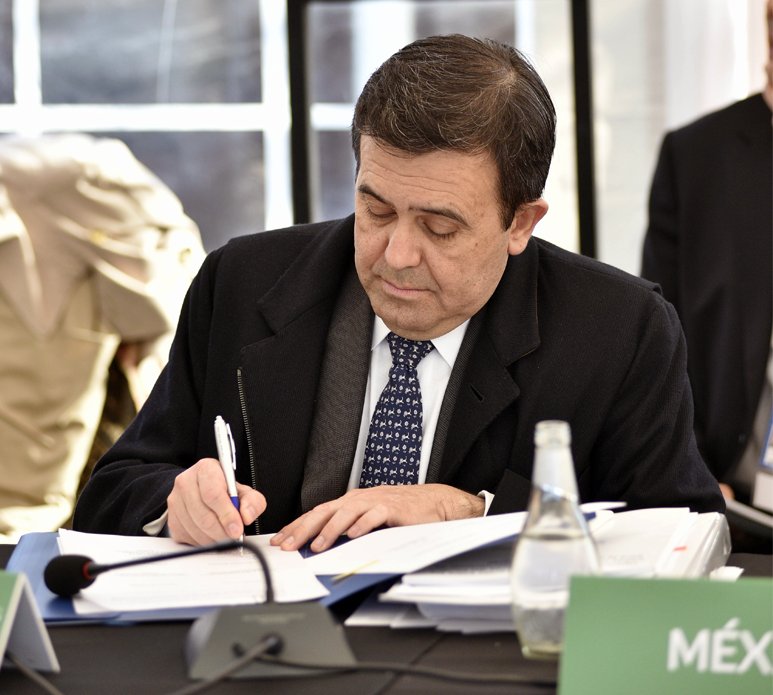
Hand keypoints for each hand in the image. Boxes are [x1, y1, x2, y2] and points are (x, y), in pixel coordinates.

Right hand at [167, 458, 265, 545]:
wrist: (202, 491)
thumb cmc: (225, 490)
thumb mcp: (244, 491)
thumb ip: (252, 501)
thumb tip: (247, 516)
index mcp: (205, 469)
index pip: (213, 494)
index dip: (227, 515)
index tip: (238, 529)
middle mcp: (186, 482)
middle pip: (203, 515)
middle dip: (222, 532)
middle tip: (235, 539)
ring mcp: (175, 501)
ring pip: (195, 528)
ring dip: (214, 539)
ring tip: (226, 537)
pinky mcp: (172, 519)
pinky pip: (188, 537)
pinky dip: (204, 543)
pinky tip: (213, 537)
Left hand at [270, 484, 484, 551]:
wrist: (433, 502)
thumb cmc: (400, 512)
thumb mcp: (368, 519)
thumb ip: (347, 529)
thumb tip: (319, 547)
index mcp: (350, 502)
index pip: (317, 513)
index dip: (297, 526)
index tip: (280, 540)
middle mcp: (359, 499)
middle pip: (325, 512)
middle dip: (304, 529)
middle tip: (288, 545)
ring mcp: (375, 502)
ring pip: (346, 513)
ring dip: (330, 530)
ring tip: (317, 545)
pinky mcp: (392, 508)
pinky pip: (375, 515)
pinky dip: (363, 525)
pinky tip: (353, 535)